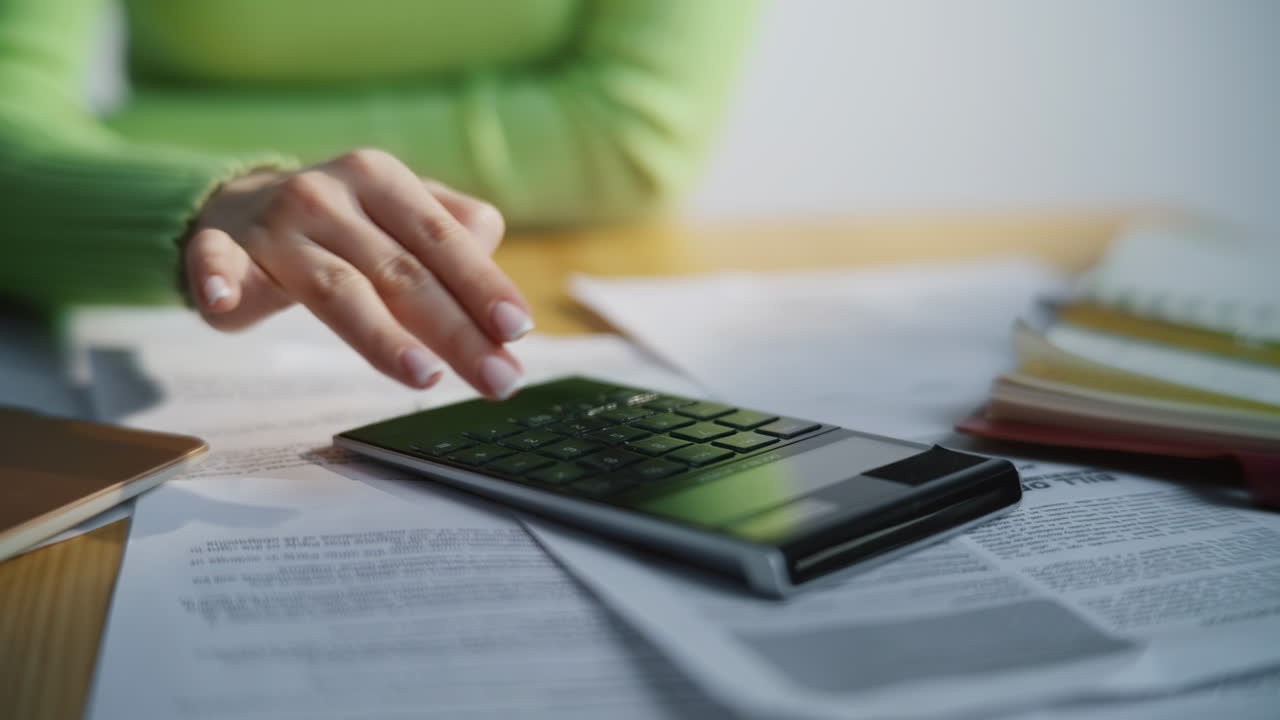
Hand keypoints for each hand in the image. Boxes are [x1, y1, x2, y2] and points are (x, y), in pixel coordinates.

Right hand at [185, 148, 531, 398]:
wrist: (236, 204)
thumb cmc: (345, 222)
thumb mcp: (402, 212)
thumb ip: (456, 238)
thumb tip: (496, 289)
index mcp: (382, 179)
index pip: (443, 240)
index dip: (482, 284)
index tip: (517, 329)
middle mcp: (329, 196)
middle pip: (402, 272)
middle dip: (457, 332)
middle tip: (499, 380)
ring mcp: (273, 225)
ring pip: (335, 288)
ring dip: (381, 336)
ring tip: (425, 376)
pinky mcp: (220, 250)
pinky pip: (216, 262)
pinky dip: (217, 279)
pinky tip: (224, 302)